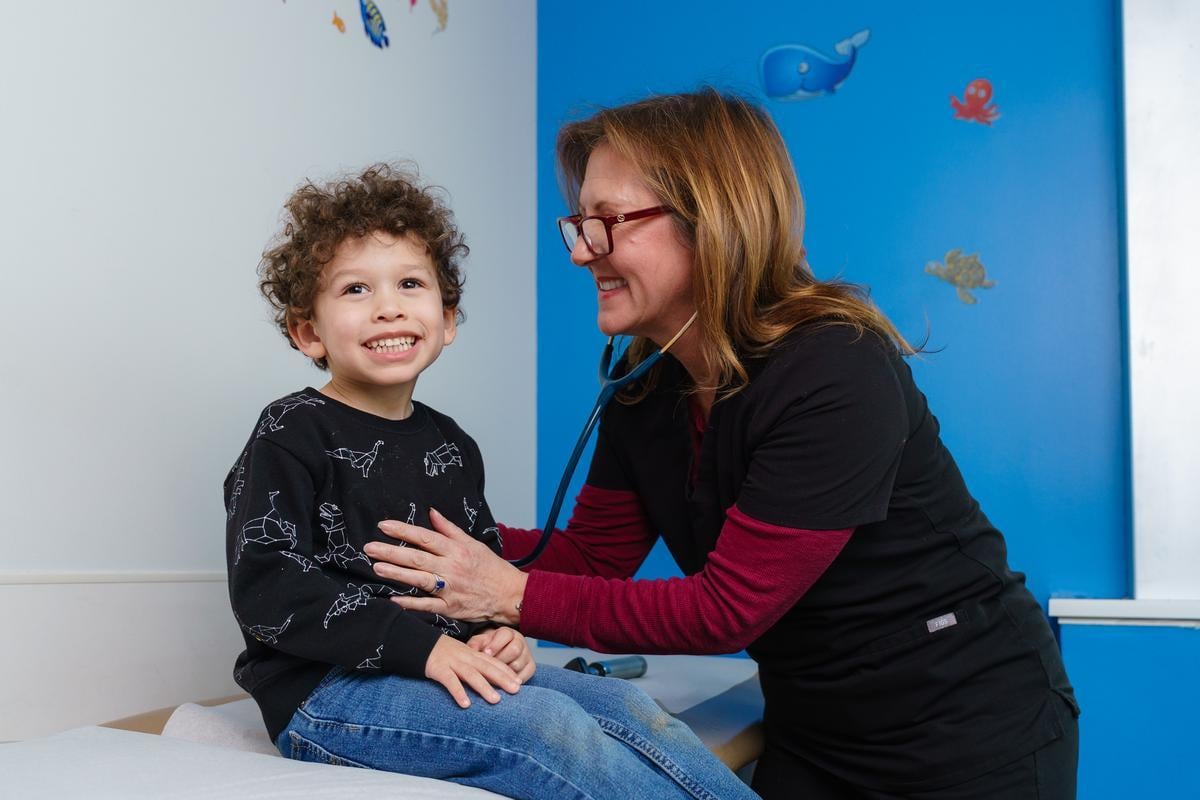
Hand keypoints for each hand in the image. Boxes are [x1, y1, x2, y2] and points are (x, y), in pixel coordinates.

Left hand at [365, 508, 527, 624]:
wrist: (509, 595)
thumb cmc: (490, 567)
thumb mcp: (472, 543)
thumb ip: (450, 529)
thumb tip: (431, 512)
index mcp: (456, 550)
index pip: (425, 537)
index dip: (403, 530)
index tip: (383, 525)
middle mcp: (451, 568)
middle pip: (417, 557)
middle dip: (391, 551)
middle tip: (369, 547)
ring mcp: (450, 589)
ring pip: (419, 580)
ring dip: (396, 573)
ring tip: (376, 567)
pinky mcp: (450, 608)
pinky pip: (426, 606)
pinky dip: (409, 603)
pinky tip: (391, 599)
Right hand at [424, 634, 521, 708]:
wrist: (418, 642)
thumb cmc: (443, 653)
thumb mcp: (461, 655)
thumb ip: (474, 665)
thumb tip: (490, 680)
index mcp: (472, 654)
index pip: (493, 662)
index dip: (507, 672)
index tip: (520, 682)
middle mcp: (465, 657)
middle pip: (487, 668)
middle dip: (503, 679)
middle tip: (517, 690)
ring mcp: (452, 663)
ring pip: (471, 675)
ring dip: (484, 687)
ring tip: (496, 700)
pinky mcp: (438, 669)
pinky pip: (450, 681)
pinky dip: (458, 692)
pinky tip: (466, 704)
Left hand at [468, 627, 535, 683]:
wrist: (498, 655)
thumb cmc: (486, 648)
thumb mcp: (479, 643)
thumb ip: (475, 645)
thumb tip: (471, 651)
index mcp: (508, 633)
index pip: (506, 635)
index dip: (495, 645)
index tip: (485, 653)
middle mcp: (520, 642)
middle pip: (514, 650)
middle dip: (500, 660)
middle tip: (488, 668)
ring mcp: (527, 655)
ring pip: (518, 665)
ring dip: (503, 673)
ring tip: (491, 677)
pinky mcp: (531, 668)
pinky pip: (523, 677)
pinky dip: (511, 682)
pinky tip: (501, 684)